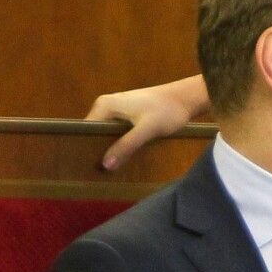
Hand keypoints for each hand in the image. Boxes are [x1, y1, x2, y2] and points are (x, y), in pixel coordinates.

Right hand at [86, 75, 207, 169]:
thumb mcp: (146, 130)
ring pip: (104, 133)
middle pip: (93, 133)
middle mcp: (105, 104)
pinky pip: (114, 131)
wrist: (186, 99)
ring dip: (108, 148)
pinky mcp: (126, 113)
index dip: (85, 148)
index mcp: (104, 105)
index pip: (85, 130)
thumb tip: (105, 165)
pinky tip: (122, 157)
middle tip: (99, 172)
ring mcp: (115, 108)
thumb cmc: (167, 111)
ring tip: (109, 168)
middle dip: (96, 150)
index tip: (88, 167)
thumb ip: (126, 146)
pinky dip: (117, 143)